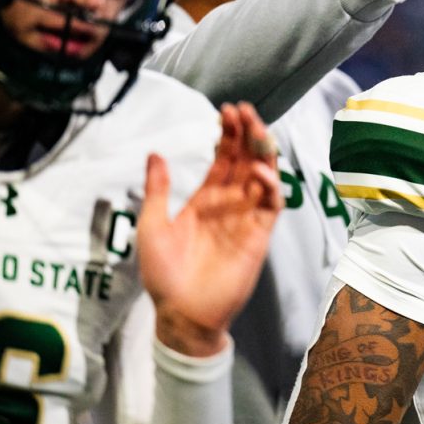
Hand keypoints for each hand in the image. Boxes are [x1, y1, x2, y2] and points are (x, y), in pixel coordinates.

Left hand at [138, 102, 282, 356]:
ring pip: (263, 177)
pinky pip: (270, 205)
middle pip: (246, 161)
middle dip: (248, 134)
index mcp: (205, 198)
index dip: (227, 135)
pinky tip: (259, 171)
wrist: (181, 312)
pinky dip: (269, 186)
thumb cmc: (164, 273)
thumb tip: (155, 152)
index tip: (226, 111)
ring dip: (263, 153)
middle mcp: (229, 203)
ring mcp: (246, 218)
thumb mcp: (152, 224)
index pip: (223, 158)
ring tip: (258, 130)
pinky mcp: (259, 235)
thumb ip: (158, 189)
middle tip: (245, 110)